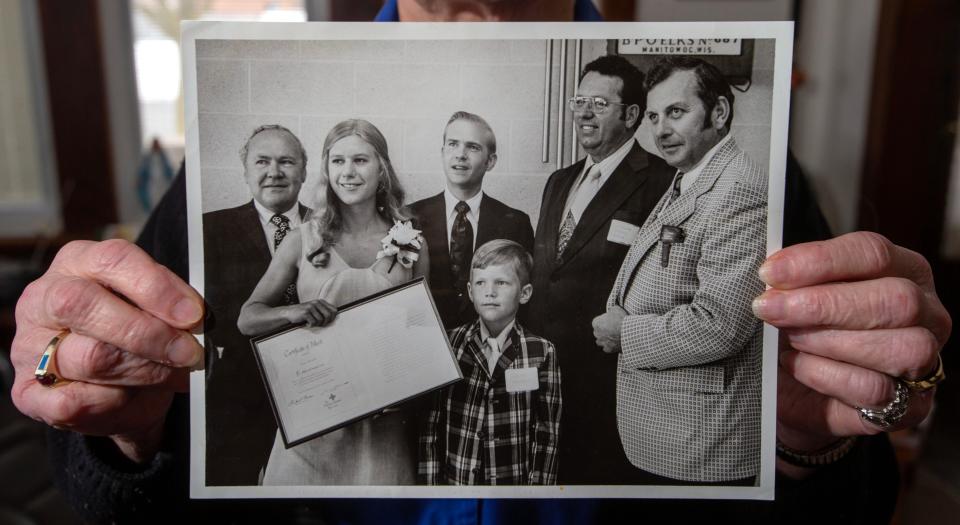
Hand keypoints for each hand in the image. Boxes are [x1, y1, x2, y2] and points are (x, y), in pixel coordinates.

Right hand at [10, 240, 203, 462]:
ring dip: (145, 372)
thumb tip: (195, 319)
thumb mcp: (156, 309)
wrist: (120, 390)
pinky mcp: (28, 392)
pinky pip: (72, 402)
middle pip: (86, 305)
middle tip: (190, 353)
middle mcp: (44, 298)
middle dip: (148, 333)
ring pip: (90, 357)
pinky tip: (131, 397)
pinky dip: (113, 404)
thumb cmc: (140, 337)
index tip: (193, 314)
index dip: (157, 287)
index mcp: (78, 262)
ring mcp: (28, 345)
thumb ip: (169, 306)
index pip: (112, 259)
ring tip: (174, 376)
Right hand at [284, 299, 336, 326]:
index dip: (332, 318)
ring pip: (321, 320)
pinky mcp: (305, 312)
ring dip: (316, 324)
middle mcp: (316, 303)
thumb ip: (324, 311)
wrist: (289, 313)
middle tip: (319, 324)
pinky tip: (307, 323)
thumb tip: (334, 318)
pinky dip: (311, 325)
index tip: (327, 322)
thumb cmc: (303, 313)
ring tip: (311, 323)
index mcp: (320, 302)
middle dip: (325, 322)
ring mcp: (311, 307)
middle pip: (329, 315)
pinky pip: (313, 322)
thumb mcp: (315, 309)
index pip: (334, 310)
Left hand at [592, 306, 627, 352]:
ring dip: (605, 339)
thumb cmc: (622, 320)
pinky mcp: (608, 349)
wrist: (630, 332)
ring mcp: (602, 342)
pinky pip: (607, 348)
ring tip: (613, 336)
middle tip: (613, 328)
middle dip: (604, 330)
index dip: (604, 320)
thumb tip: (611, 311)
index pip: (597, 321)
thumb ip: (610, 310)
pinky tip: (615, 343)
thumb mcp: (615, 309)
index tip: (610, 320)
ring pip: (600, 341)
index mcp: (596, 323)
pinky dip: (610, 346)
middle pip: (598, 331)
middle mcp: (596, 333)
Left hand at [753, 232, 950, 459]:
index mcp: (905, 270)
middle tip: (768, 308)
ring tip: (788, 338)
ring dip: (828, 341)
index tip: (770, 272)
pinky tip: (795, 365)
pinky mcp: (909, 407)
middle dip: (822, 304)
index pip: (873, 253)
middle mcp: (928, 314)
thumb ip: (795, 280)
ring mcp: (925, 363)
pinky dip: (824, 375)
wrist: (796, 389)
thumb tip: (773, 276)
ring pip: (897, 348)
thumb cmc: (803, 328)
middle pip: (894, 299)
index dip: (819, 261)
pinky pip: (874, 389)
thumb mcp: (799, 295)